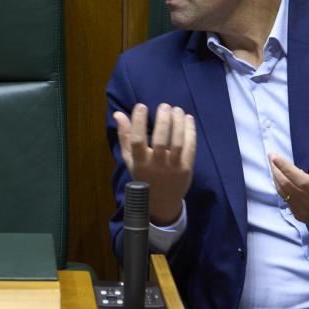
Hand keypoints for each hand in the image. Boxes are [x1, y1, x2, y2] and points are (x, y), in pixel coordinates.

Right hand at [112, 102, 196, 225]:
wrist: (161, 203)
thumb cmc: (143, 177)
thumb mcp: (130, 160)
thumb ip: (125, 137)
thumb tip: (118, 114)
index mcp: (139, 162)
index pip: (137, 140)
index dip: (139, 122)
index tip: (141, 106)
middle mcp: (156, 165)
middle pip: (160, 140)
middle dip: (163, 120)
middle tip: (164, 105)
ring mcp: (173, 167)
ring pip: (177, 142)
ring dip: (178, 123)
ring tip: (177, 109)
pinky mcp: (186, 168)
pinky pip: (190, 147)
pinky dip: (190, 131)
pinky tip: (188, 119)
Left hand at [268, 132, 308, 239]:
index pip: (297, 177)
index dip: (284, 167)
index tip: (273, 156)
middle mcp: (308, 201)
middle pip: (284, 184)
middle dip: (275, 169)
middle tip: (271, 157)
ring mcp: (302, 210)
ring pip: (283, 192)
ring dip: (277, 178)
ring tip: (274, 166)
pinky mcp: (299, 215)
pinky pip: (286, 200)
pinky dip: (282, 189)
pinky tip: (282, 180)